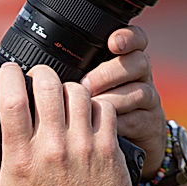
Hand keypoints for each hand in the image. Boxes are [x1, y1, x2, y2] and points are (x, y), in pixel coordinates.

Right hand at [0, 62, 134, 185]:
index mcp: (21, 159)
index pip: (13, 99)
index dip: (9, 75)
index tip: (8, 72)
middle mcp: (52, 149)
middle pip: (47, 84)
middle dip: (40, 73)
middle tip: (38, 80)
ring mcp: (83, 147)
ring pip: (77, 91)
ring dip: (67, 88)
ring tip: (63, 99)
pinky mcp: (108, 149)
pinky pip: (104, 108)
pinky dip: (94, 105)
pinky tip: (86, 115)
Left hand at [81, 26, 166, 178]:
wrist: (122, 148)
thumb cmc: (94, 115)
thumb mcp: (83, 92)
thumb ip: (70, 80)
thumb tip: (36, 76)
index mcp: (122, 63)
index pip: (135, 40)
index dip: (127, 37)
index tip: (112, 42)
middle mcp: (138, 78)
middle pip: (137, 62)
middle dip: (110, 72)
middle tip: (86, 85)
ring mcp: (147, 101)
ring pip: (140, 90)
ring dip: (113, 99)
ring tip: (90, 109)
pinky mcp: (150, 125)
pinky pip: (139, 119)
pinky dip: (119, 124)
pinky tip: (101, 129)